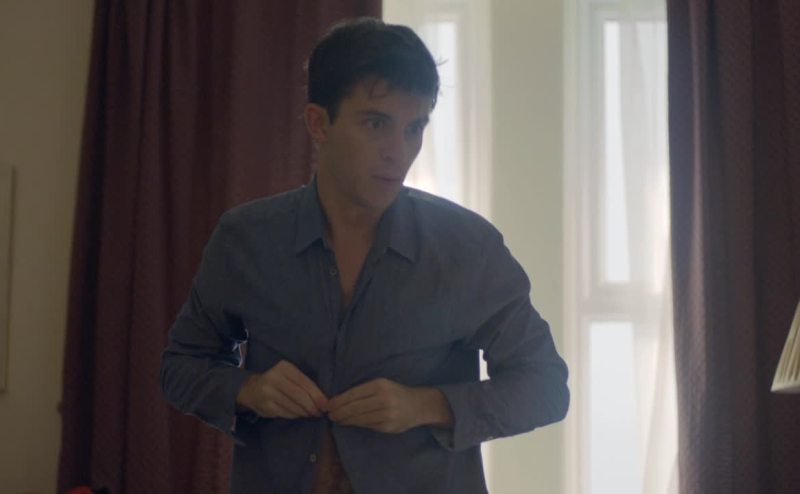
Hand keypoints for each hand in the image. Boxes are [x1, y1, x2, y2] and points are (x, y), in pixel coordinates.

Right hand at [236, 360, 327, 418]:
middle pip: (299, 395)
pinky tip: (299, 415)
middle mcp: (274, 378)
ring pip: (293, 405)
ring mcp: (268, 392)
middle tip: (319, 413)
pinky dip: (295, 415)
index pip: (305, 382)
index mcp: (284, 367)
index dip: (317, 394)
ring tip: (311, 414)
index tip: (325, 404)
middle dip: (312, 406)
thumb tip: (323, 400)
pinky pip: (286, 413)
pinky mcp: (265, 406)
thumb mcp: (289, 376)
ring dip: (305, 412)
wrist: (251, 389)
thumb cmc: (277, 382)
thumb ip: (303, 384)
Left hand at [327, 378, 453, 433]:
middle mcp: (383, 399)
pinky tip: (349, 423)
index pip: (353, 394)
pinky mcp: (388, 426)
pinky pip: (367, 425)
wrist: (419, 405)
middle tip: (329, 414)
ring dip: (345, 420)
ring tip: (336, 419)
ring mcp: (386, 414)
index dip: (338, 401)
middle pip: (354, 407)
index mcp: (380, 385)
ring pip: (359, 418)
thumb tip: (340, 400)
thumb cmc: (397, 393)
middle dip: (338, 412)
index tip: (327, 405)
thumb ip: (365, 391)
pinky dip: (356, 424)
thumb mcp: (383, 385)